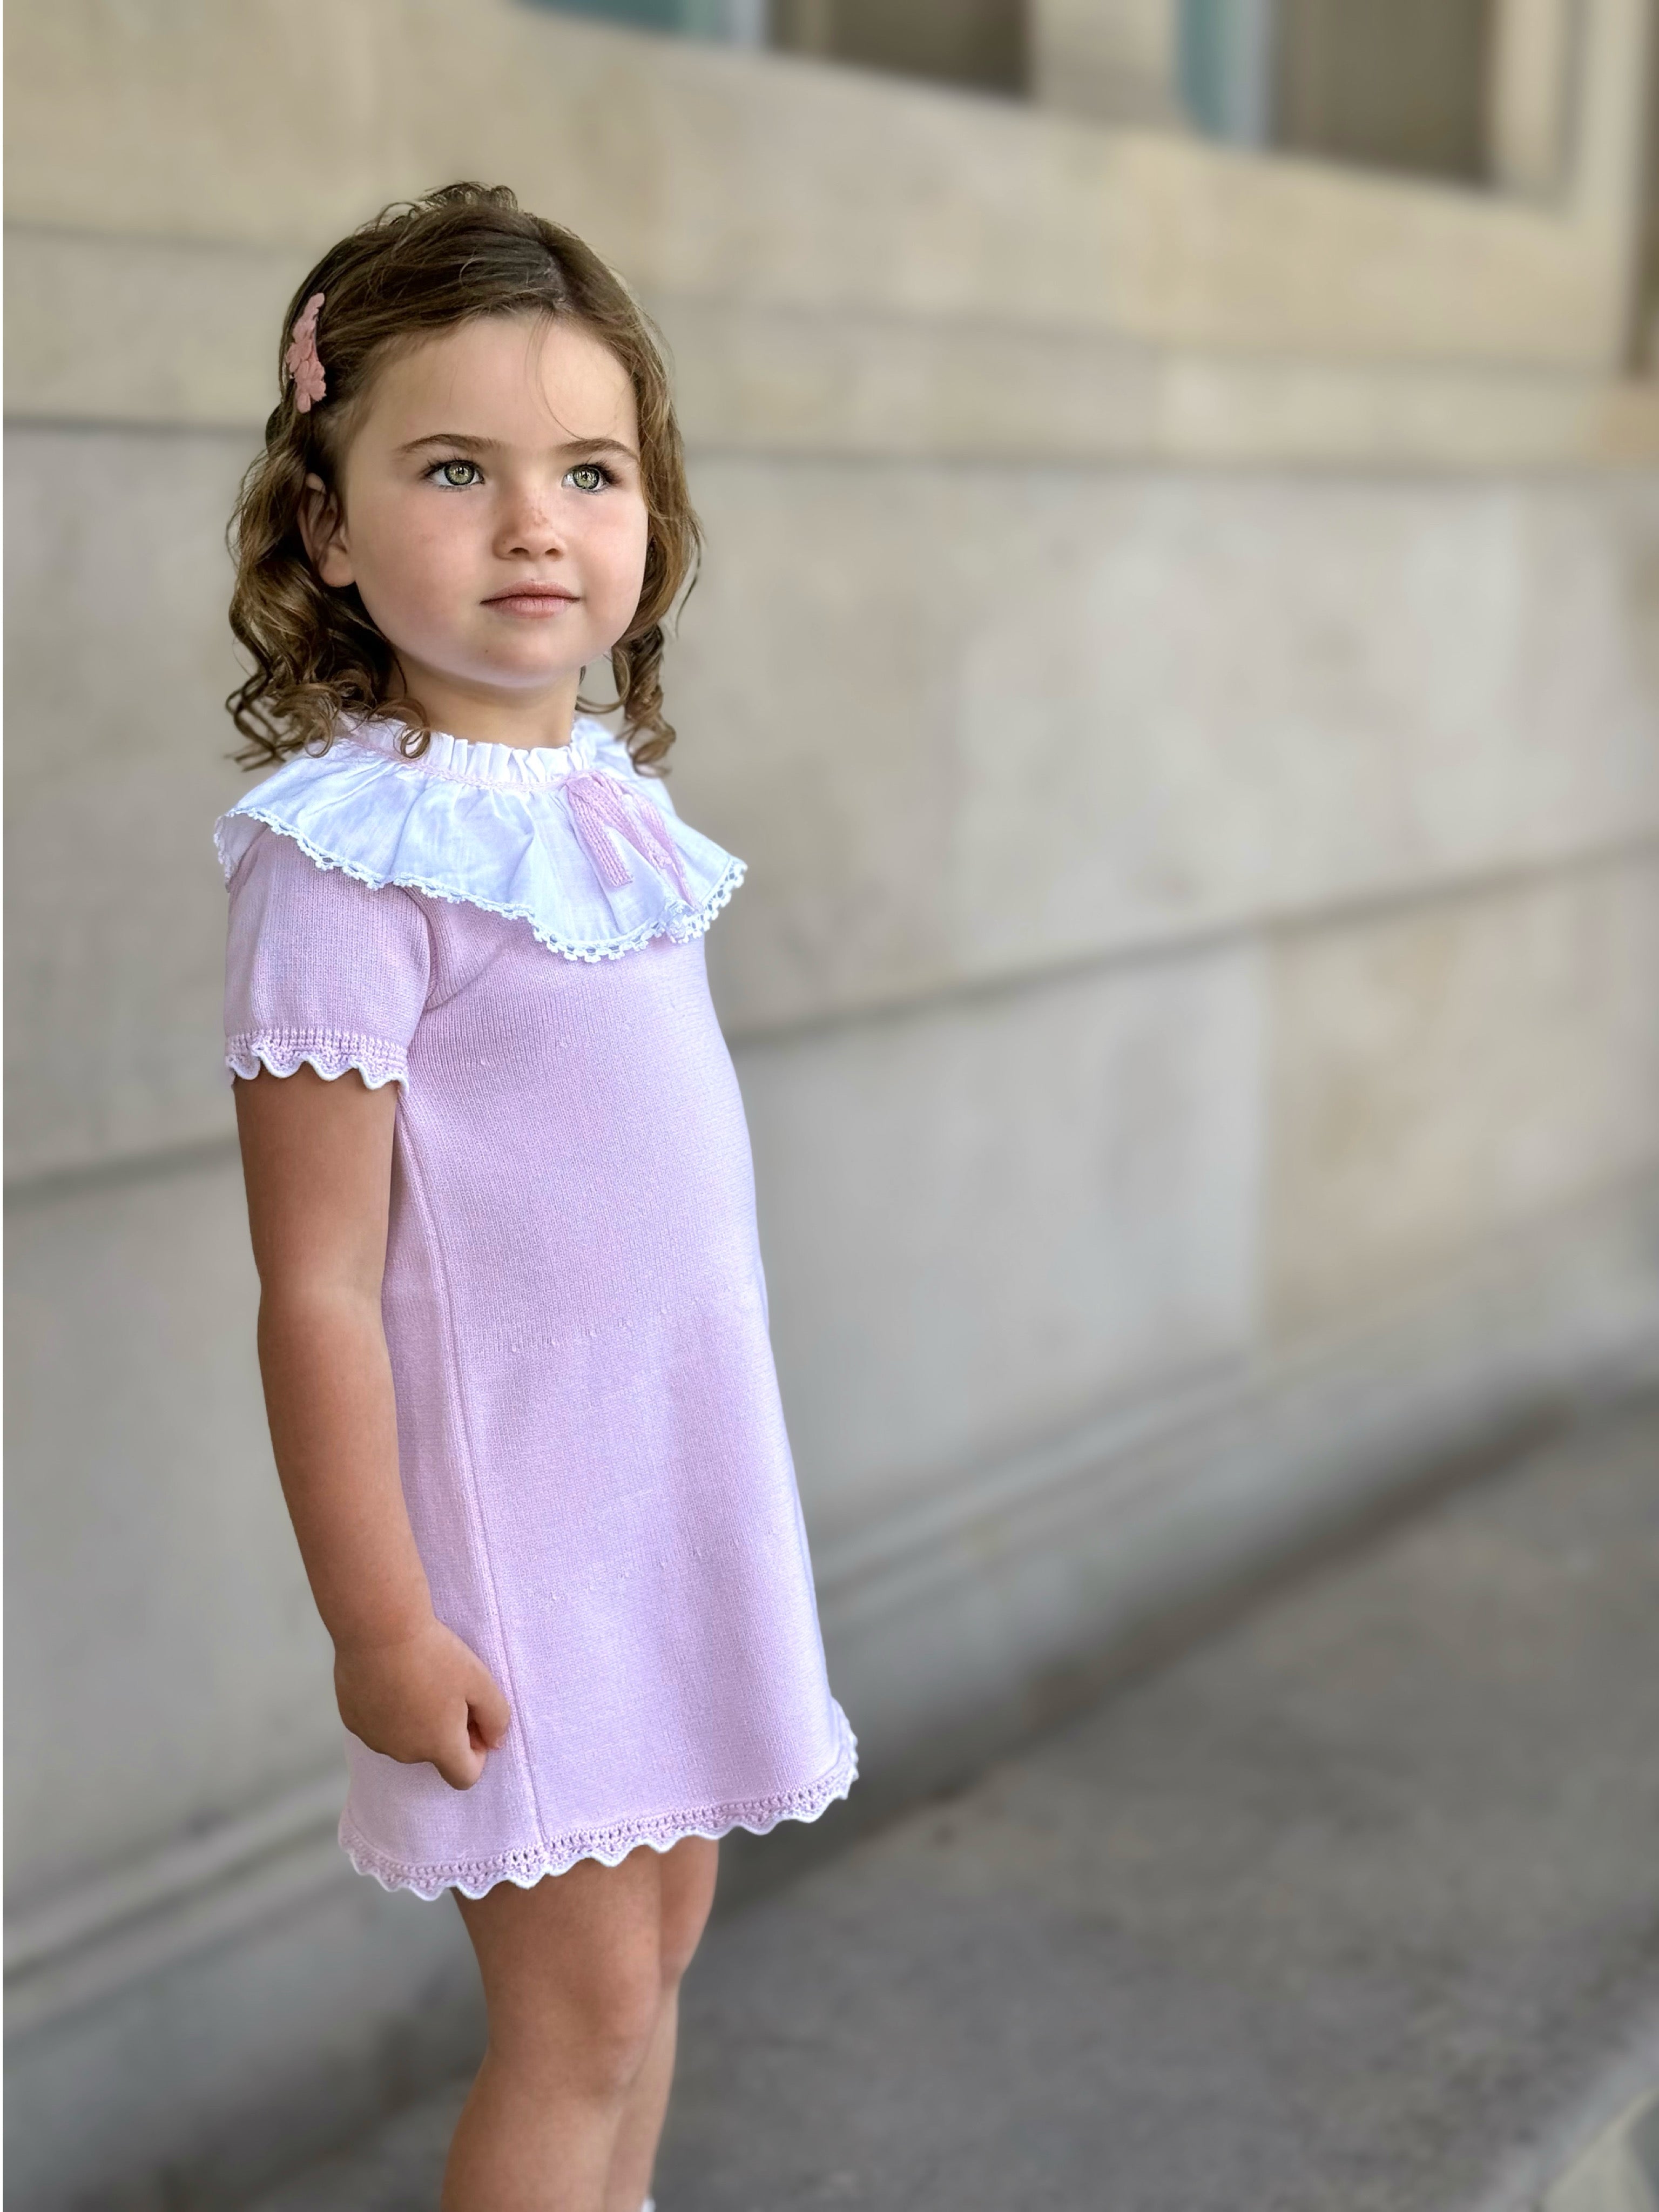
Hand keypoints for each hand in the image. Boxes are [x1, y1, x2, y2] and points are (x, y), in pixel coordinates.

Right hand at [334, 1616, 510, 1789]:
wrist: (379, 1628)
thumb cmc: (432, 1653)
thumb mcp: (480, 1681)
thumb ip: (497, 1718)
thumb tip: (495, 1741)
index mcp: (438, 1747)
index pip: (464, 1777)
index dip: (477, 1753)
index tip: (474, 1721)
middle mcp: (404, 1752)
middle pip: (434, 1752)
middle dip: (445, 1728)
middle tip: (446, 1687)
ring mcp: (375, 1738)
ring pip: (405, 1737)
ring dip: (416, 1719)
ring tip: (416, 1678)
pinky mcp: (353, 1721)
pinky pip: (379, 1724)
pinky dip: (389, 1709)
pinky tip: (391, 1677)